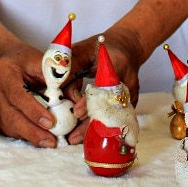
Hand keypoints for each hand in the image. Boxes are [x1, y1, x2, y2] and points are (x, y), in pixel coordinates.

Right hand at [0, 40, 57, 147]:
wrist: (0, 58)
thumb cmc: (21, 59)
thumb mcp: (38, 59)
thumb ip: (55, 77)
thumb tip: (74, 98)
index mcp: (3, 73)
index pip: (18, 96)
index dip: (34, 111)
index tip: (50, 122)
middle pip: (11, 117)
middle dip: (33, 132)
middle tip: (52, 141)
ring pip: (8, 126)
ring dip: (29, 136)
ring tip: (48, 141)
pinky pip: (6, 128)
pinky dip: (23, 134)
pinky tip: (36, 136)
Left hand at [66, 28, 145, 144]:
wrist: (127, 47)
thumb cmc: (102, 48)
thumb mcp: (83, 50)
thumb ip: (71, 68)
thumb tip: (56, 88)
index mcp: (114, 65)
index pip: (101, 87)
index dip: (88, 101)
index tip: (76, 112)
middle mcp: (125, 82)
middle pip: (109, 108)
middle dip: (90, 124)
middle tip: (72, 136)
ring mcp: (131, 94)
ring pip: (113, 117)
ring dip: (95, 130)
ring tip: (76, 139)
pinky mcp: (131, 103)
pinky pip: (116, 119)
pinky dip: (102, 128)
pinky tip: (89, 137)